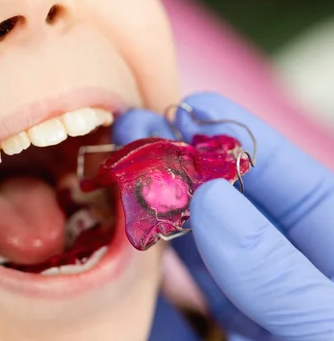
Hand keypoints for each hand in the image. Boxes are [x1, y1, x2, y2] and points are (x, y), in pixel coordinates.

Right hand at [115, 93, 333, 340]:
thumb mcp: (328, 325)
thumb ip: (277, 269)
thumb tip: (212, 198)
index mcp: (333, 249)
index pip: (287, 180)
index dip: (239, 139)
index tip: (191, 108)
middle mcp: (285, 268)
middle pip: (228, 202)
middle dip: (181, 161)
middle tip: (134, 128)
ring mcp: (249, 303)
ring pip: (193, 240)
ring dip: (152, 203)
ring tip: (115, 166)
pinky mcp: (213, 334)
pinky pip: (173, 295)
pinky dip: (143, 265)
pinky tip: (119, 232)